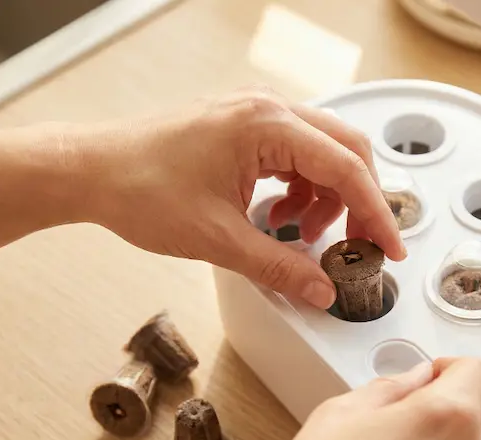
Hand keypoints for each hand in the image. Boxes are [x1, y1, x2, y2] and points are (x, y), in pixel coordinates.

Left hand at [69, 85, 405, 308]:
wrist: (92, 172)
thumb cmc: (139, 188)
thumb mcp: (218, 239)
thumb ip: (278, 268)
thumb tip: (320, 289)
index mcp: (265, 124)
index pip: (346, 167)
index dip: (375, 212)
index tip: (388, 246)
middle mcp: (266, 109)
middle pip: (345, 150)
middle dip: (359, 202)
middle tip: (360, 244)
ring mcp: (255, 115)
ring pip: (322, 153)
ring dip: (326, 197)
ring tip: (299, 235)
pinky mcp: (243, 128)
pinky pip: (295, 155)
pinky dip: (300, 189)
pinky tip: (276, 218)